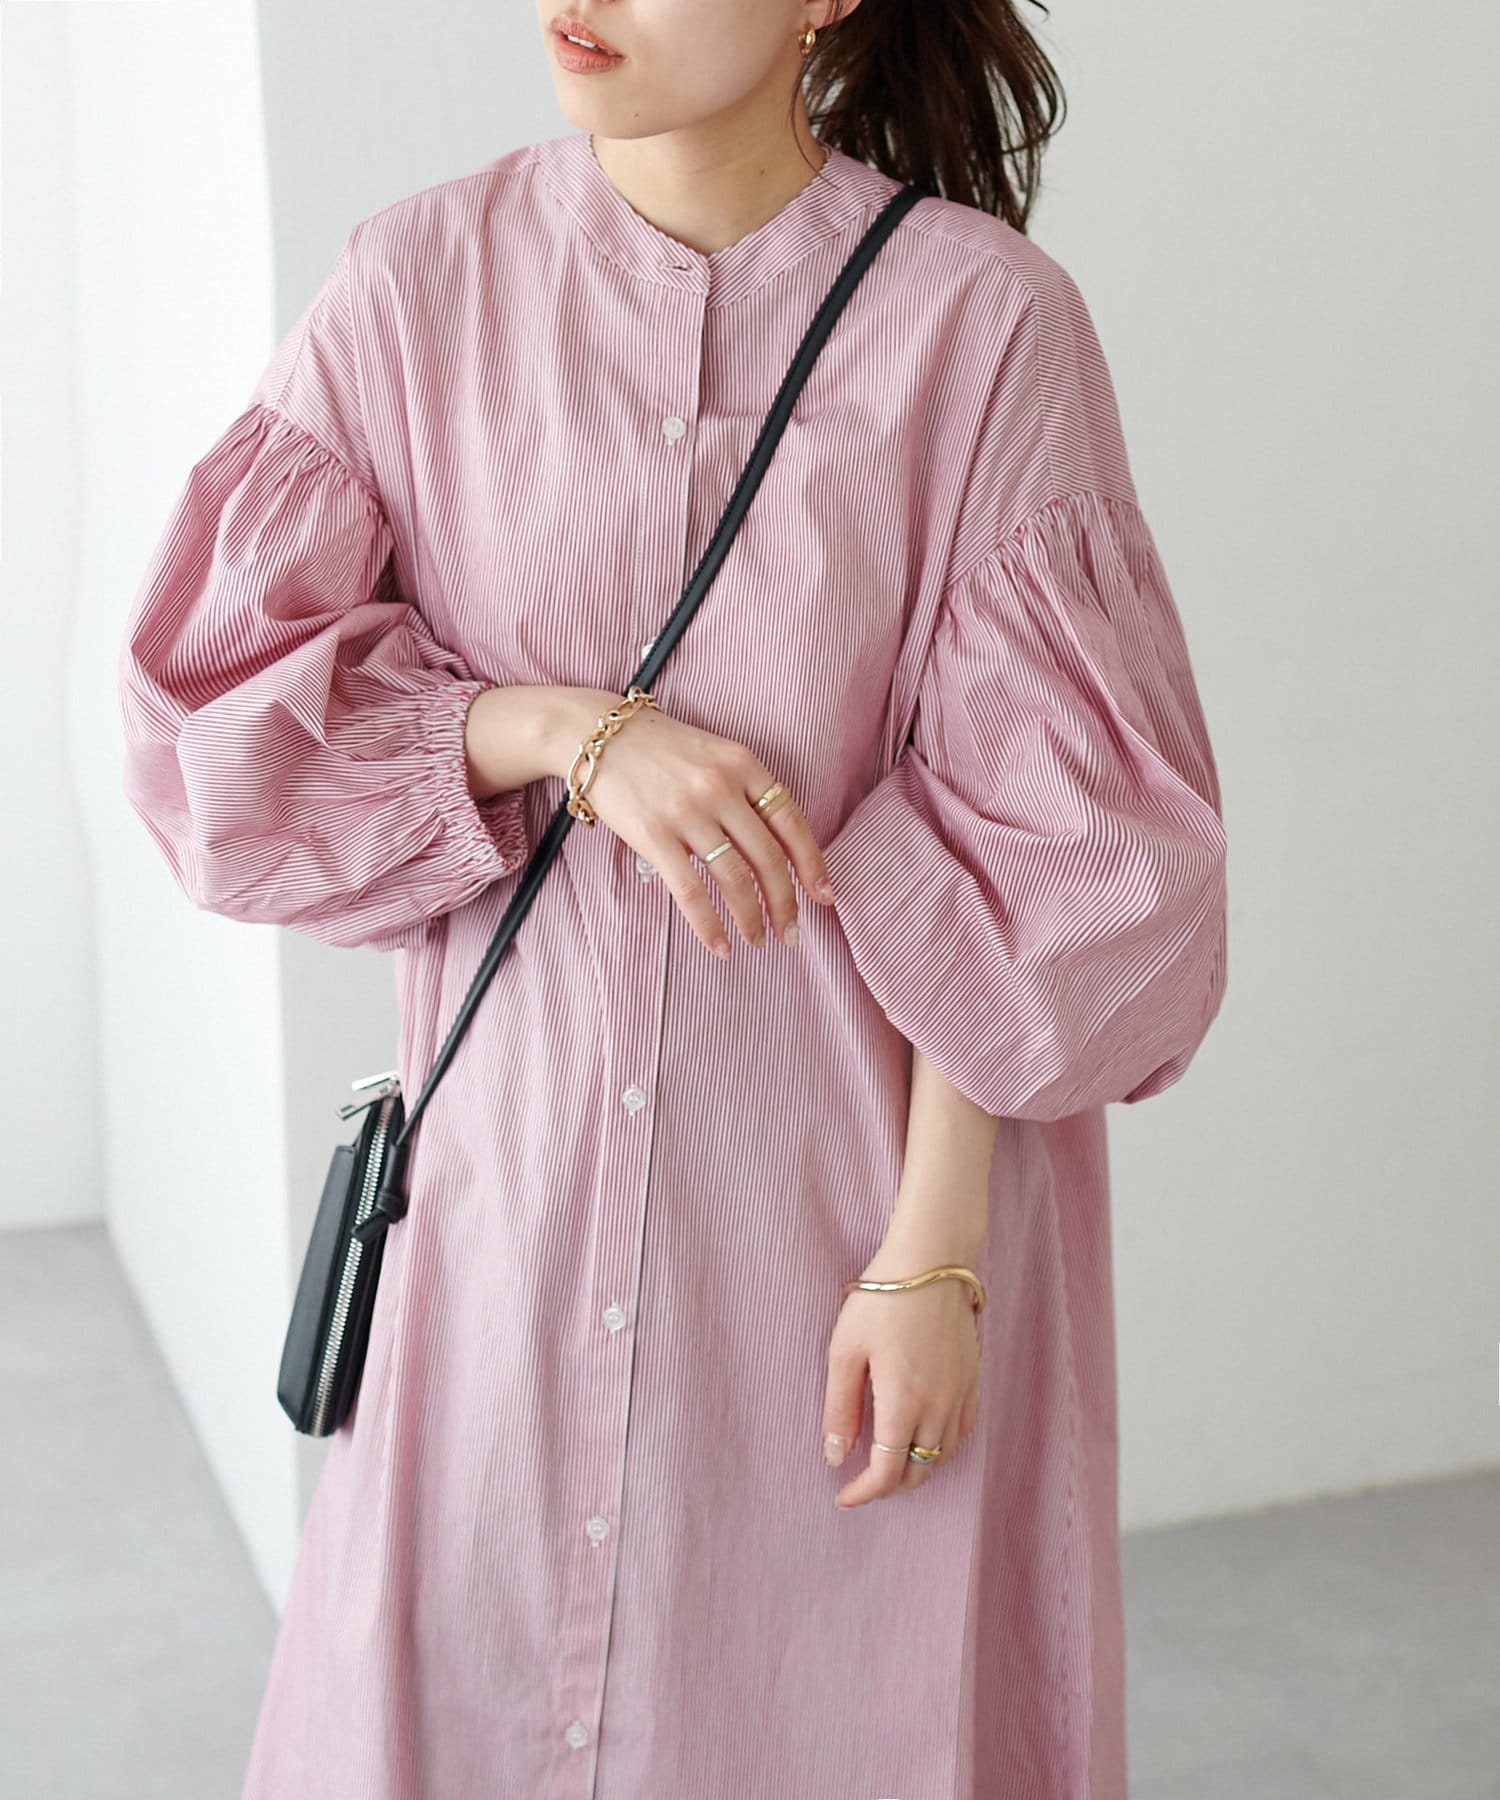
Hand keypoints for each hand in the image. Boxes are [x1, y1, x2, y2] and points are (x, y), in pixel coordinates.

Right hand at [548, 686, 837, 958]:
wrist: (595, 734)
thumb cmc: (658, 748)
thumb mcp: (713, 753)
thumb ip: (744, 790)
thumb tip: (775, 848)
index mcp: (743, 764)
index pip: (790, 821)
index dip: (812, 863)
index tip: (824, 896)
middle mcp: (720, 787)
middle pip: (768, 858)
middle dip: (785, 903)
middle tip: (790, 933)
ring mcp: (687, 812)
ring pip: (735, 878)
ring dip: (751, 918)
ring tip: (757, 941)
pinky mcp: (654, 835)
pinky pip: (691, 890)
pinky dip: (709, 924)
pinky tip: (719, 945)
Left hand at [823, 1239, 981, 1508]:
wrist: (931, 1260)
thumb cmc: (882, 1299)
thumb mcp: (845, 1350)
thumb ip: (840, 1408)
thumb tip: (836, 1456)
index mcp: (903, 1403)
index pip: (887, 1473)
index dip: (863, 1493)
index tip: (842, 1497)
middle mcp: (938, 1407)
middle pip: (918, 1473)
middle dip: (889, 1488)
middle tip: (862, 1483)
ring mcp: (961, 1394)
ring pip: (944, 1456)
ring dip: (916, 1471)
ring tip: (890, 1465)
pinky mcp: (974, 1379)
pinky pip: (964, 1432)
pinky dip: (943, 1448)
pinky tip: (926, 1441)